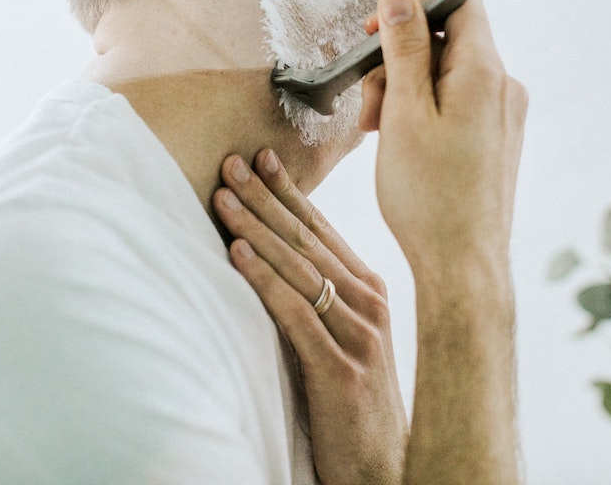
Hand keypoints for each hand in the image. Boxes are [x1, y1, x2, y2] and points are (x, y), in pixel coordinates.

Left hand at [215, 150, 407, 484]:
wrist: (385, 468)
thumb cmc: (356, 405)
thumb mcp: (344, 342)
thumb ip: (319, 302)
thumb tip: (275, 263)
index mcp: (370, 293)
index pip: (322, 231)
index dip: (289, 193)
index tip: (261, 157)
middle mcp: (368, 304)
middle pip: (307, 240)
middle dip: (266, 198)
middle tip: (231, 162)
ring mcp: (359, 336)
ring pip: (299, 269)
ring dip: (256, 229)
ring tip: (224, 197)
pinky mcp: (341, 370)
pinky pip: (295, 314)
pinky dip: (263, 280)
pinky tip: (236, 255)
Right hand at [365, 0, 526, 285]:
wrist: (462, 264)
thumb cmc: (429, 195)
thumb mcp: (404, 112)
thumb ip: (404, 49)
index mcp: (485, 72)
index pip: (459, 1)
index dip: (413, 6)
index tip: (374, 33)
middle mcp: (503, 87)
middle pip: (447, 40)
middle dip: (399, 60)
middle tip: (370, 105)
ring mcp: (503, 114)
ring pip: (446, 75)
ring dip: (405, 90)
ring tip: (380, 131)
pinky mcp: (495, 138)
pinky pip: (456, 104)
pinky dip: (423, 112)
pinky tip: (401, 144)